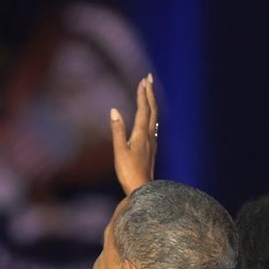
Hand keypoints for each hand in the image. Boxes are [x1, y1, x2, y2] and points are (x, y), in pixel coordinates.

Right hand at [109, 73, 158, 194]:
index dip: (142, 94)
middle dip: (150, 93)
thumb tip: (114, 111)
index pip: (143, 109)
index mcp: (141, 134)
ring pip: (154, 117)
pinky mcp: (151, 149)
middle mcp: (150, 135)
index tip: (142, 80)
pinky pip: (153, 126)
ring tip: (149, 93)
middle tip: (148, 78)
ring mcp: (152, 142)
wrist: (143, 189)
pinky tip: (149, 118)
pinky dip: (151, 115)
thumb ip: (117, 130)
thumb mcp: (119, 151)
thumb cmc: (128, 172)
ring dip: (151, 103)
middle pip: (152, 110)